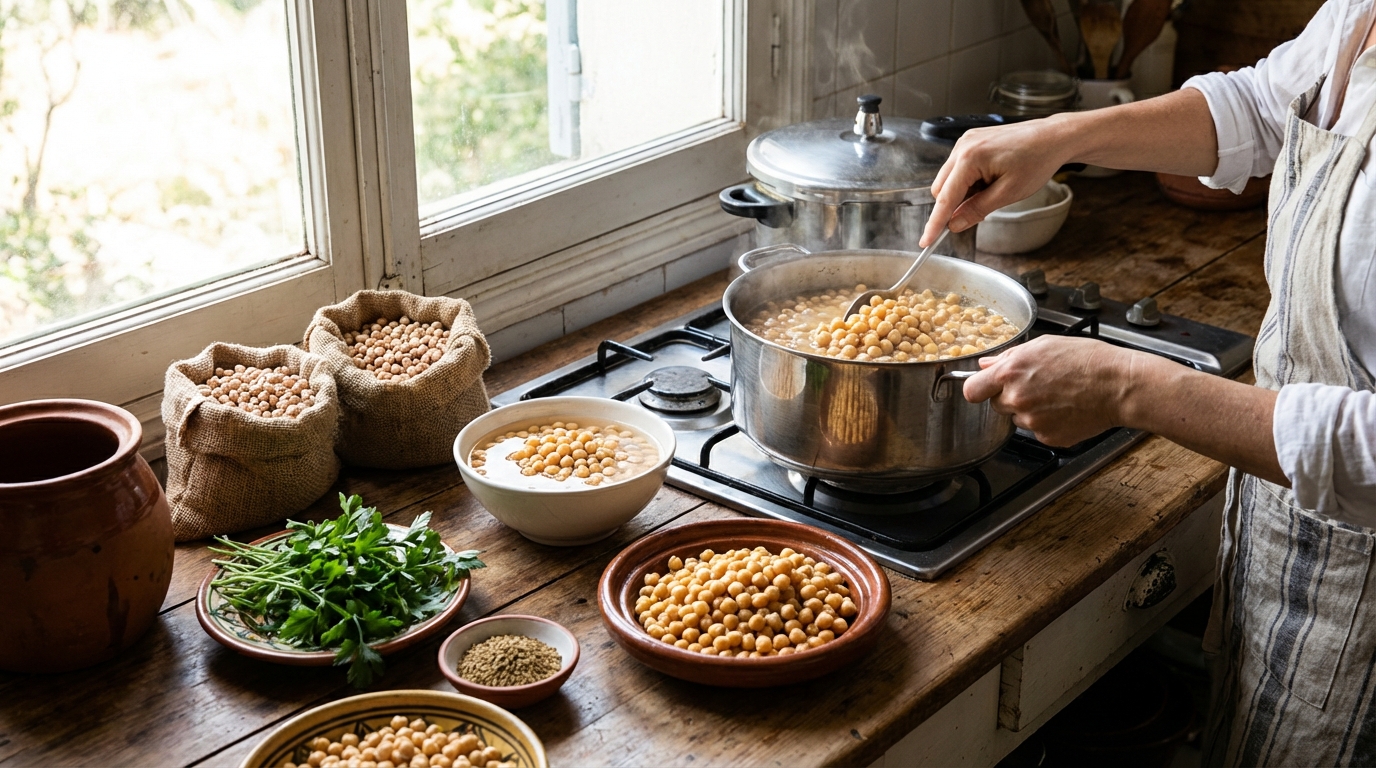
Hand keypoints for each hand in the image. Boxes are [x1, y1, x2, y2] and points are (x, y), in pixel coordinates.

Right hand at [919, 116, 1073, 246]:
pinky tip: (990, 181)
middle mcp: (963, 146)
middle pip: (940, 189)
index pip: (945, 198)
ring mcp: (966, 141)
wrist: (1053, 137)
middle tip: (979, 213)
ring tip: (992, 191)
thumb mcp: (1008, 193)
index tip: (926, 241)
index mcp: (970, 158)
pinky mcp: (971, 141)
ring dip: (963, 193)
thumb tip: (955, 224)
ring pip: (949, 179)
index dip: (935, 223)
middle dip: (953, 206)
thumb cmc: (1037, 160)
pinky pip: (958, 168)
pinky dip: (968, 181)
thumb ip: (977, 210)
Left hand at [961, 335, 1136, 445]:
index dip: (977, 389)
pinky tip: (1066, 409)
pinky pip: (1037, 431)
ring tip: (1058, 395)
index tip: (982, 388)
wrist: (1119, 385)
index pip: (972, 390)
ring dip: (1030, 410)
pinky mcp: (1047, 437)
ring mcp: (1031, 421)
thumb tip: (986, 364)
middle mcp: (1017, 399)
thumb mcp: (1044, 345)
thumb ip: (1009, 357)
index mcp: (1011, 372)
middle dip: (1010, 397)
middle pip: (996, 405)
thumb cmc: (1088, 361)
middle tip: (1038, 385)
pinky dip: (1048, 423)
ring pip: (1018, 419)